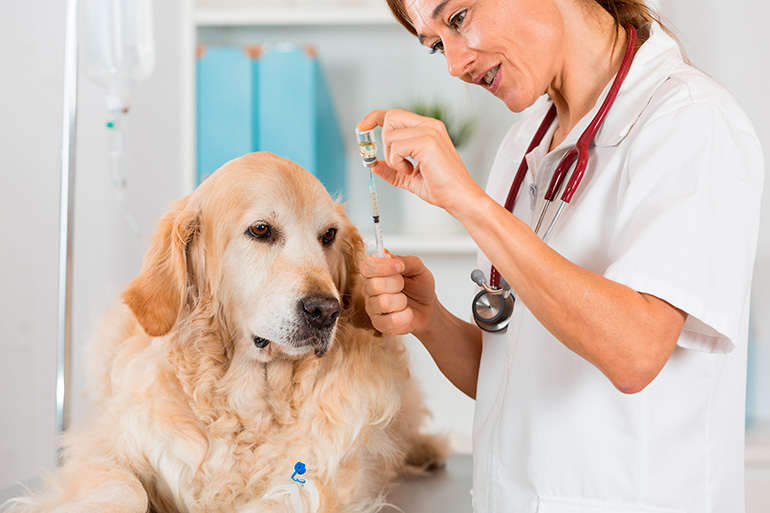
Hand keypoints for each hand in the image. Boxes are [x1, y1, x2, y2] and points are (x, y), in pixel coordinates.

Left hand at [357, 109, 484, 216]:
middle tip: (396, 162)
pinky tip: (412, 170)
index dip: (374, 118)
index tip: (362, 127)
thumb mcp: (410, 178)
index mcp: (427, 128)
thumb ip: (392, 170)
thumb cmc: (441, 187)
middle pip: (390, 118)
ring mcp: (429, 131)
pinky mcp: (427, 142)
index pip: (394, 114)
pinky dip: (398, 162)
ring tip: (409, 170)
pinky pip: (396, 147)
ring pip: (390, 135)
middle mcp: (429, 125)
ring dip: (392, 158)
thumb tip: (373, 165)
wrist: (460, 198)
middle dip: (384, 143)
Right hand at [360, 252, 435, 335]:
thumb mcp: (418, 269)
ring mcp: (372, 308)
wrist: (427, 307)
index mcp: (374, 272)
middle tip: (403, 285)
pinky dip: (405, 316)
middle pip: (374, 285)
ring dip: (401, 301)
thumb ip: (406, 261)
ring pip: (383, 303)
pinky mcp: (379, 324)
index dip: (383, 266)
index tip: (400, 267)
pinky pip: (391, 320)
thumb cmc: (419, 287)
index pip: (367, 266)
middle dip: (397, 284)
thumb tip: (392, 259)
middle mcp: (369, 289)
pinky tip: (406, 313)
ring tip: (404, 301)